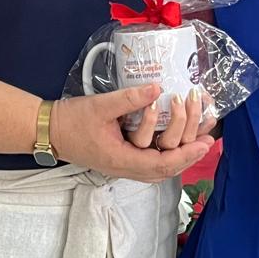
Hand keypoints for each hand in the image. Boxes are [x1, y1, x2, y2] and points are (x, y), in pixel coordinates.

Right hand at [50, 85, 214, 182]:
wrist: (50, 132)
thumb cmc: (72, 120)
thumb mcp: (101, 106)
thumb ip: (130, 98)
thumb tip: (158, 87)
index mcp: (121, 159)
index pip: (161, 164)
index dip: (185, 154)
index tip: (204, 142)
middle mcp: (125, 168)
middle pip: (164, 170)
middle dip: (188, 155)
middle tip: (208, 140)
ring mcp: (123, 166)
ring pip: (158, 169)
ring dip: (180, 155)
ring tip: (197, 141)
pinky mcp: (121, 159)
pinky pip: (150, 163)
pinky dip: (166, 154)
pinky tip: (175, 143)